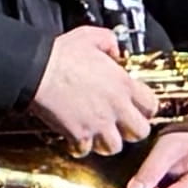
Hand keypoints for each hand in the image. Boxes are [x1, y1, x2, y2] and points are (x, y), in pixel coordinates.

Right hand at [31, 27, 160, 155]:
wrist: (36, 71)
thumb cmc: (60, 55)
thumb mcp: (91, 36)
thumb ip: (109, 42)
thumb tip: (114, 50)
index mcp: (123, 84)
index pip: (151, 105)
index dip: (145, 109)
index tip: (136, 108)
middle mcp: (115, 107)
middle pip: (140, 132)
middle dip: (132, 130)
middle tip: (121, 125)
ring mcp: (98, 123)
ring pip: (115, 147)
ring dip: (107, 142)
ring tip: (99, 135)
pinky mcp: (78, 134)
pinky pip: (85, 150)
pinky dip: (81, 147)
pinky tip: (76, 138)